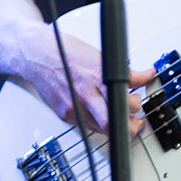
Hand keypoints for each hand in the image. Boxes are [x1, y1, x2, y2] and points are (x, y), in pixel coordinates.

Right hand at [24, 31, 153, 137]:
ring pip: (101, 129)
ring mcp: (73, 107)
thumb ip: (125, 71)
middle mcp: (84, 94)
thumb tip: (145, 76)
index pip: (122, 100)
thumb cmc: (65, 52)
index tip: (139, 106)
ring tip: (118, 114)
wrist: (35, 54)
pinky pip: (87, 126)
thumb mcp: (99, 56)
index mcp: (96, 76)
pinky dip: (96, 122)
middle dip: (128, 126)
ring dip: (114, 125)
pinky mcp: (64, 115)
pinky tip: (97, 111)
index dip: (134, 107)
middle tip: (135, 120)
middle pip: (111, 123)